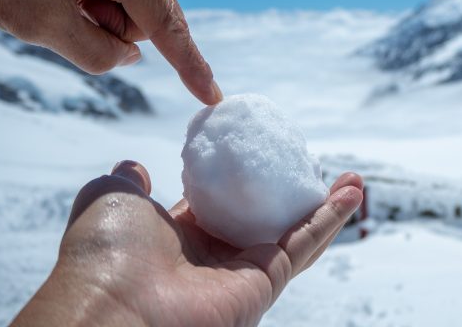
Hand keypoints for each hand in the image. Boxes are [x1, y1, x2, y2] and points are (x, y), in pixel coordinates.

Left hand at [0, 0, 221, 103]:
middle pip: (147, 14)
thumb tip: (129, 55)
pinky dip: (90, 6)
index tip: (212, 95)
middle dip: (113, 29)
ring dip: (97, 18)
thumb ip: (98, 52)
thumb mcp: (43, 25)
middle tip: (62, 16)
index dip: (189, 63)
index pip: (163, 21)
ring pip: (129, 7)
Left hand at [12, 161, 363, 326]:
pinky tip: (352, 191)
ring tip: (354, 179)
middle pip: (269, 219)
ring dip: (328, 205)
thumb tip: (134, 165)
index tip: (266, 153)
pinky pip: (305, 244)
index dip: (248, 180)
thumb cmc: (107, 253)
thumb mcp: (112, 198)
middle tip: (318, 167)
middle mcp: (217, 256)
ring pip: (297, 233)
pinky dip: (331, 218)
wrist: (114, 307)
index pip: (225, 204)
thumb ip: (127, 181)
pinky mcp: (266, 282)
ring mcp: (244, 271)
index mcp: (182, 236)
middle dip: (296, 194)